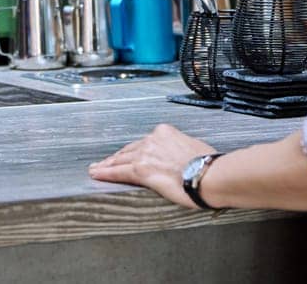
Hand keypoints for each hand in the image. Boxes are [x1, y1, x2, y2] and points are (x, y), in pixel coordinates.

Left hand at [88, 124, 217, 208]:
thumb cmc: (209, 164)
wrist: (210, 174)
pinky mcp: (141, 170)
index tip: (128, 155)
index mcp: (166, 132)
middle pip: (129, 149)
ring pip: (120, 159)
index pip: (144, 142)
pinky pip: (118, 171)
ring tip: (96, 169)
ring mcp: (145, 154)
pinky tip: (97, 174)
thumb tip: (182, 159)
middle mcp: (153, 140)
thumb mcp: (194, 147)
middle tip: (106, 162)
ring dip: (107, 164)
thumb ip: (180, 149)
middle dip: (117, 156)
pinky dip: (105, 173)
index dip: (133, 150)